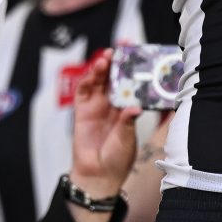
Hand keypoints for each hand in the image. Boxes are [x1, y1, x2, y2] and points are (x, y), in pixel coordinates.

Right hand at [69, 50, 139, 197]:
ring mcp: (96, 106)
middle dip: (117, 61)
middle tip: (123, 46)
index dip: (133, 68)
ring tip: (107, 57)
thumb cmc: (117, 159)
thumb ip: (128, 122)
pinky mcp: (82, 111)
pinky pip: (83, 92)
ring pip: (98, 81)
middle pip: (113, 77)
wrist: (99, 175)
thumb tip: (135, 108)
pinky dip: (87, 80)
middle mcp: (111, 104)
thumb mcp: (128, 139)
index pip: (130, 83)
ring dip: (102, 67)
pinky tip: (93, 71)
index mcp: (126, 108)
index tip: (139, 54)